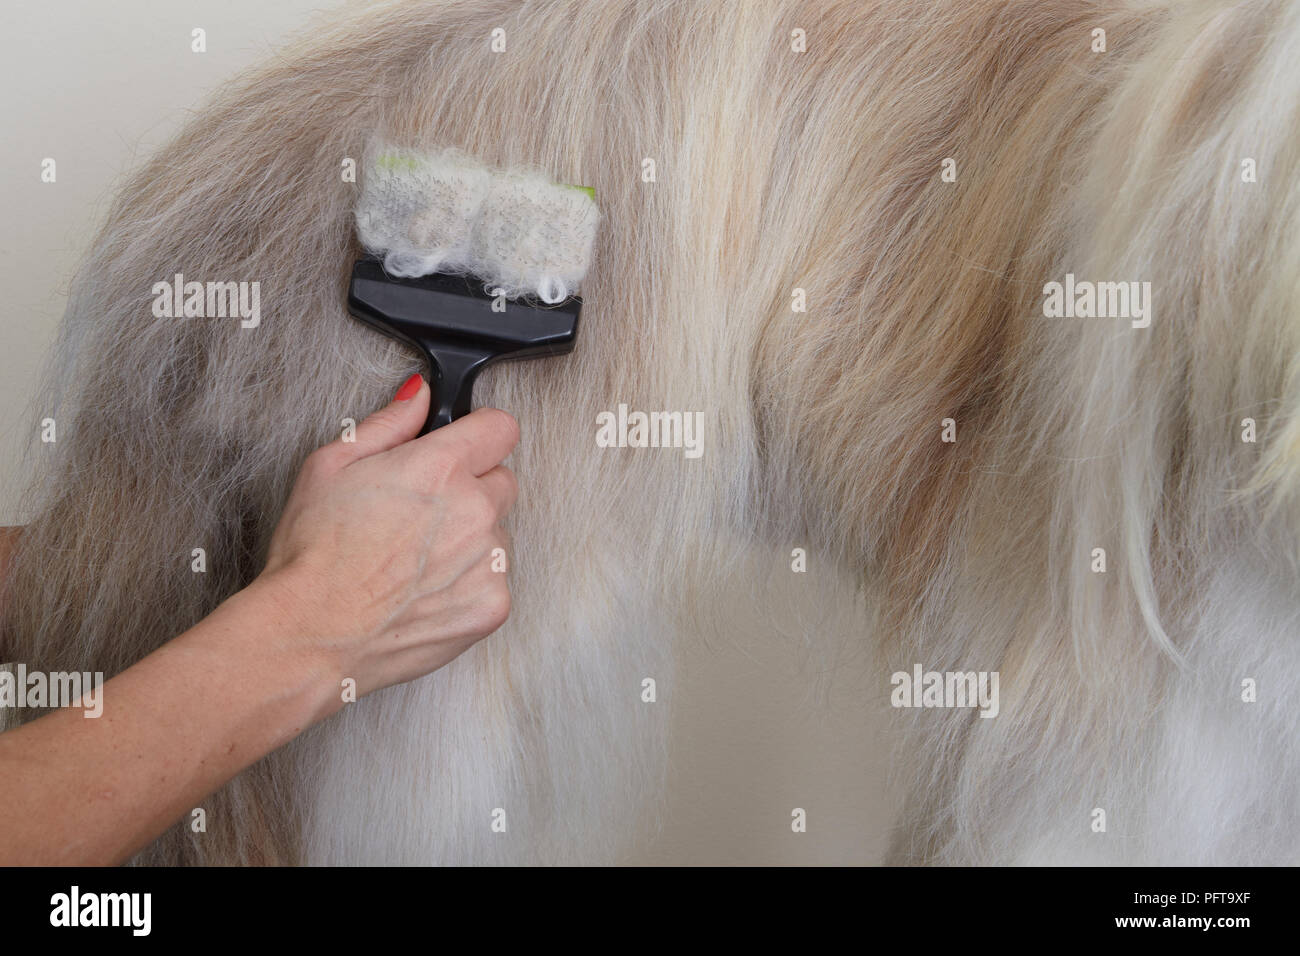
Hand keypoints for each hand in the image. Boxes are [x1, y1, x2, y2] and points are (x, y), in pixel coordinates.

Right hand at [258, 374, 518, 700]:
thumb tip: (420, 395)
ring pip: (499, 535)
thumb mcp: (330, 465)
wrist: (312, 634)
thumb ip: (389, 423)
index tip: (465, 448)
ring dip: (471, 540)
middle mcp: (475, 511)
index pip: (500, 429)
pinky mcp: (493, 604)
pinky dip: (469, 585)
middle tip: (423, 514)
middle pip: (503, 482)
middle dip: (472, 490)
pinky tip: (424, 591)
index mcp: (440, 467)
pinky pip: (495, 581)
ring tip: (414, 561)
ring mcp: (490, 561)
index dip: (479, 436)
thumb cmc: (314, 556)